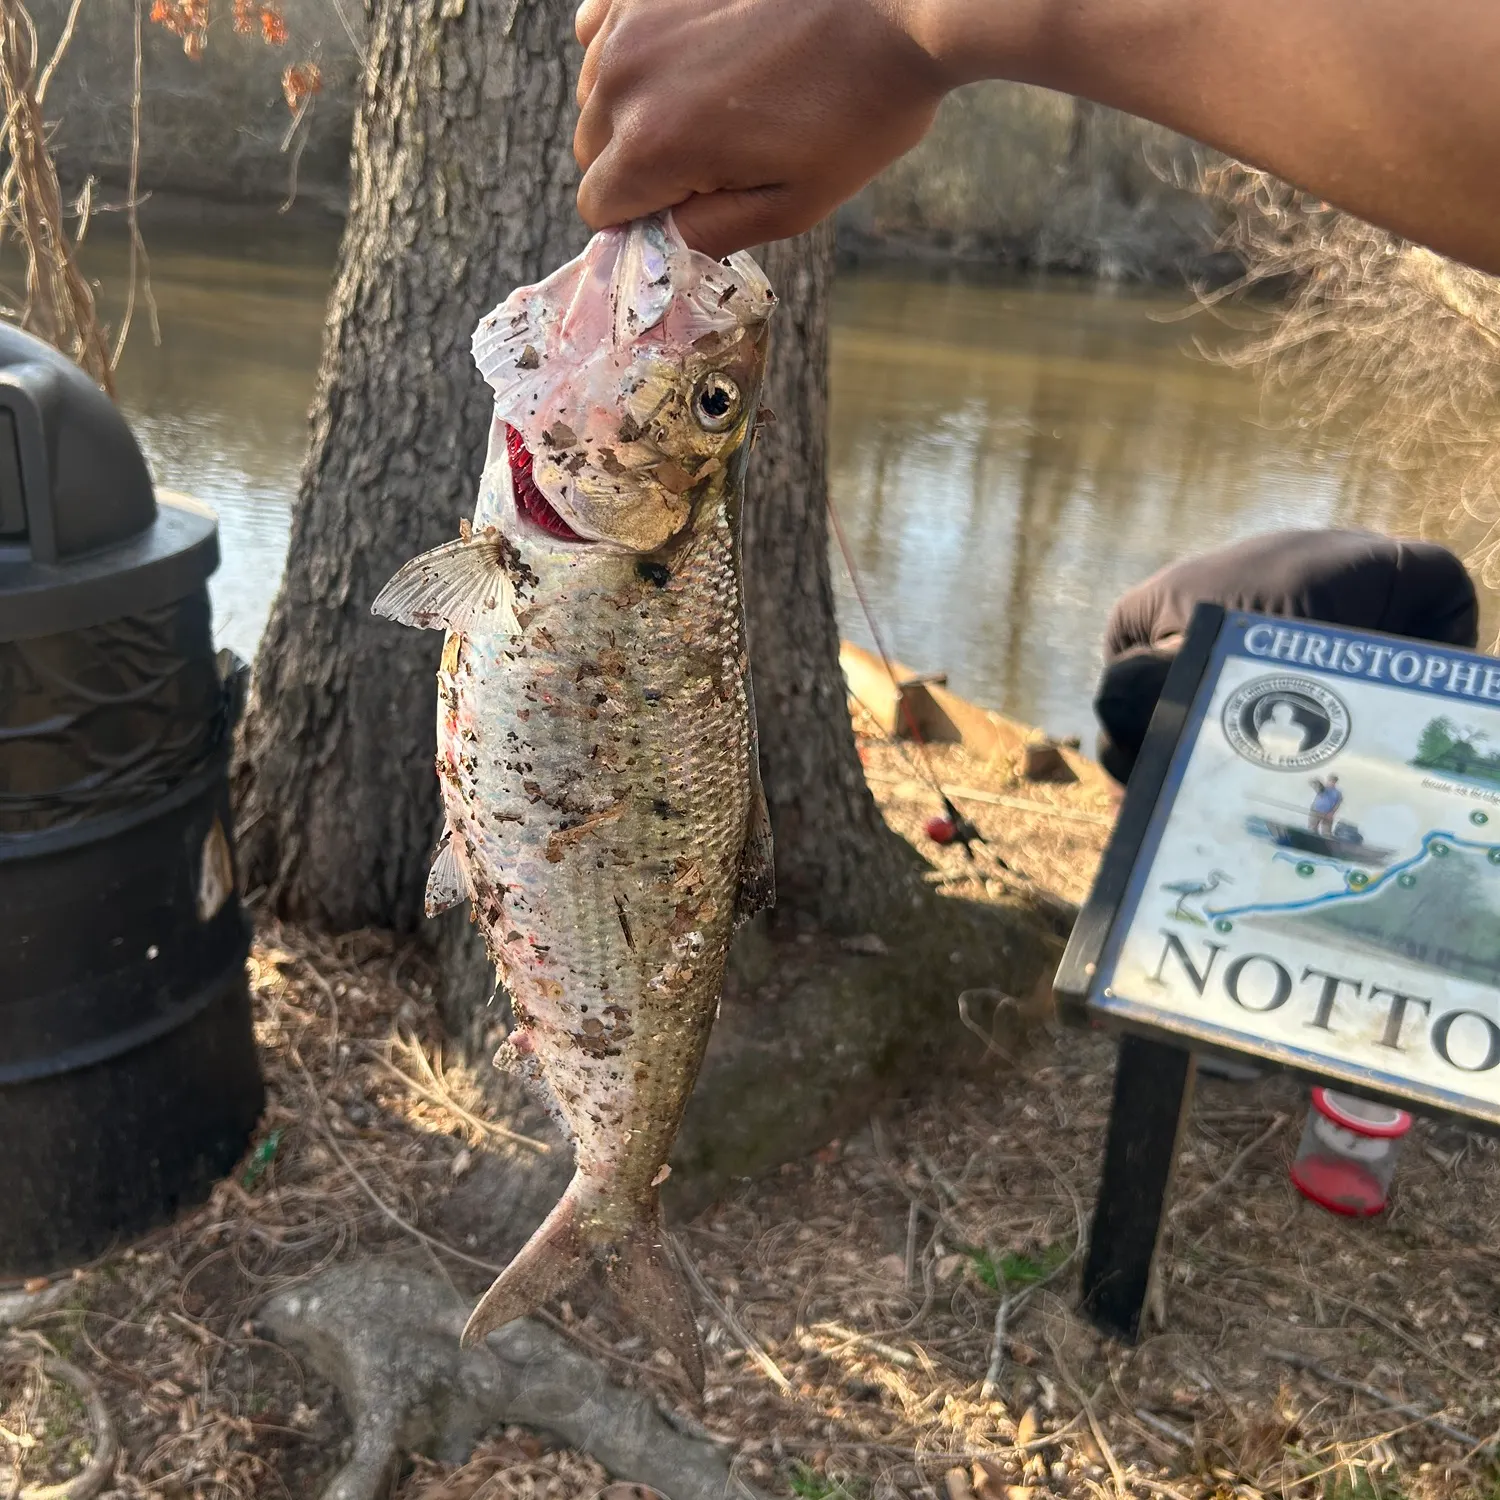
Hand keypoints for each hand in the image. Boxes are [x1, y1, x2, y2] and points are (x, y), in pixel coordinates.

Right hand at [574, 0, 950, 257]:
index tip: (690, 203)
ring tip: (715, 95)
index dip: (641, 216)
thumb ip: (712, 233)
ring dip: (639, 103)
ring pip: (599, 86)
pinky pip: (606, 25)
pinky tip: (691, 50)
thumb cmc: (858, 108)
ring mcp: (633, 14)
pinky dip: (635, 46)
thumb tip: (661, 241)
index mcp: (655, 145)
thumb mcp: (794, 206)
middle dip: (639, 162)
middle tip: (715, 151)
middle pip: (592, 146)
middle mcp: (625, 75)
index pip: (599, 206)